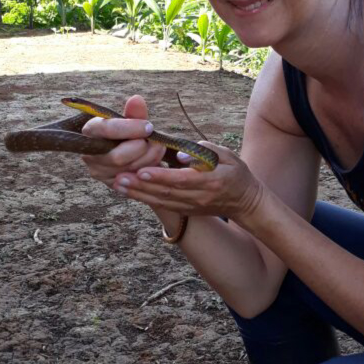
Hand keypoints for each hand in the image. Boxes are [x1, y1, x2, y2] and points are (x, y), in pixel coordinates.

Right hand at [79, 94, 166, 186]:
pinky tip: (155, 161)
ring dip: (149, 159)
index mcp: (91, 131)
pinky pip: (135, 180)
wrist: (124, 149)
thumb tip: (137, 99)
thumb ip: (134, 113)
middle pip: (118, 156)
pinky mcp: (111, 184)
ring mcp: (99, 171)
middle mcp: (89, 154)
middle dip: (142, 149)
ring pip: (128, 170)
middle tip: (156, 141)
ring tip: (158, 148)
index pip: (107, 129)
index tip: (149, 127)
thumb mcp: (131, 121)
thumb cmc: (127, 131)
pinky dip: (149, 170)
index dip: (131, 128)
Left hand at [112, 142, 263, 224]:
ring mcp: (191, 206)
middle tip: (119, 177)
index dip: (160, 176)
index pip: (181, 179)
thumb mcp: (227, 156)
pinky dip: (146, 199)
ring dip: (138, 194)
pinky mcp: (186, 211)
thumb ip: (205, 152)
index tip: (142, 170)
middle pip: (166, 193)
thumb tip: (183, 155)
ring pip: (161, 201)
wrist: (245, 201)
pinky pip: (163, 206)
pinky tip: (130, 192)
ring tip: (118, 185)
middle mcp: (198, 197)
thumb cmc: (235, 172)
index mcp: (210, 181)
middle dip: (141, 186)